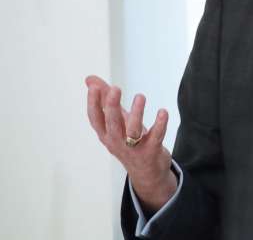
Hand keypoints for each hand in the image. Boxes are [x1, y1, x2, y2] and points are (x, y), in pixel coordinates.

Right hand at [85, 75, 176, 211]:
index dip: (93, 104)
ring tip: (140, 96)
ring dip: (137, 113)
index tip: (94, 87)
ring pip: (133, 131)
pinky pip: (156, 137)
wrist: (146, 173)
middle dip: (112, 107)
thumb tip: (90, 79)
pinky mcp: (151, 151)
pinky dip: (160, 125)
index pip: (95, 119)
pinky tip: (163, 112)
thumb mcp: (116, 121)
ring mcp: (134, 149)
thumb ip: (105, 99)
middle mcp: (117, 143)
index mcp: (106, 134)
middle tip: (115, 88)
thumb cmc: (128, 141)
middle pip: (112, 125)